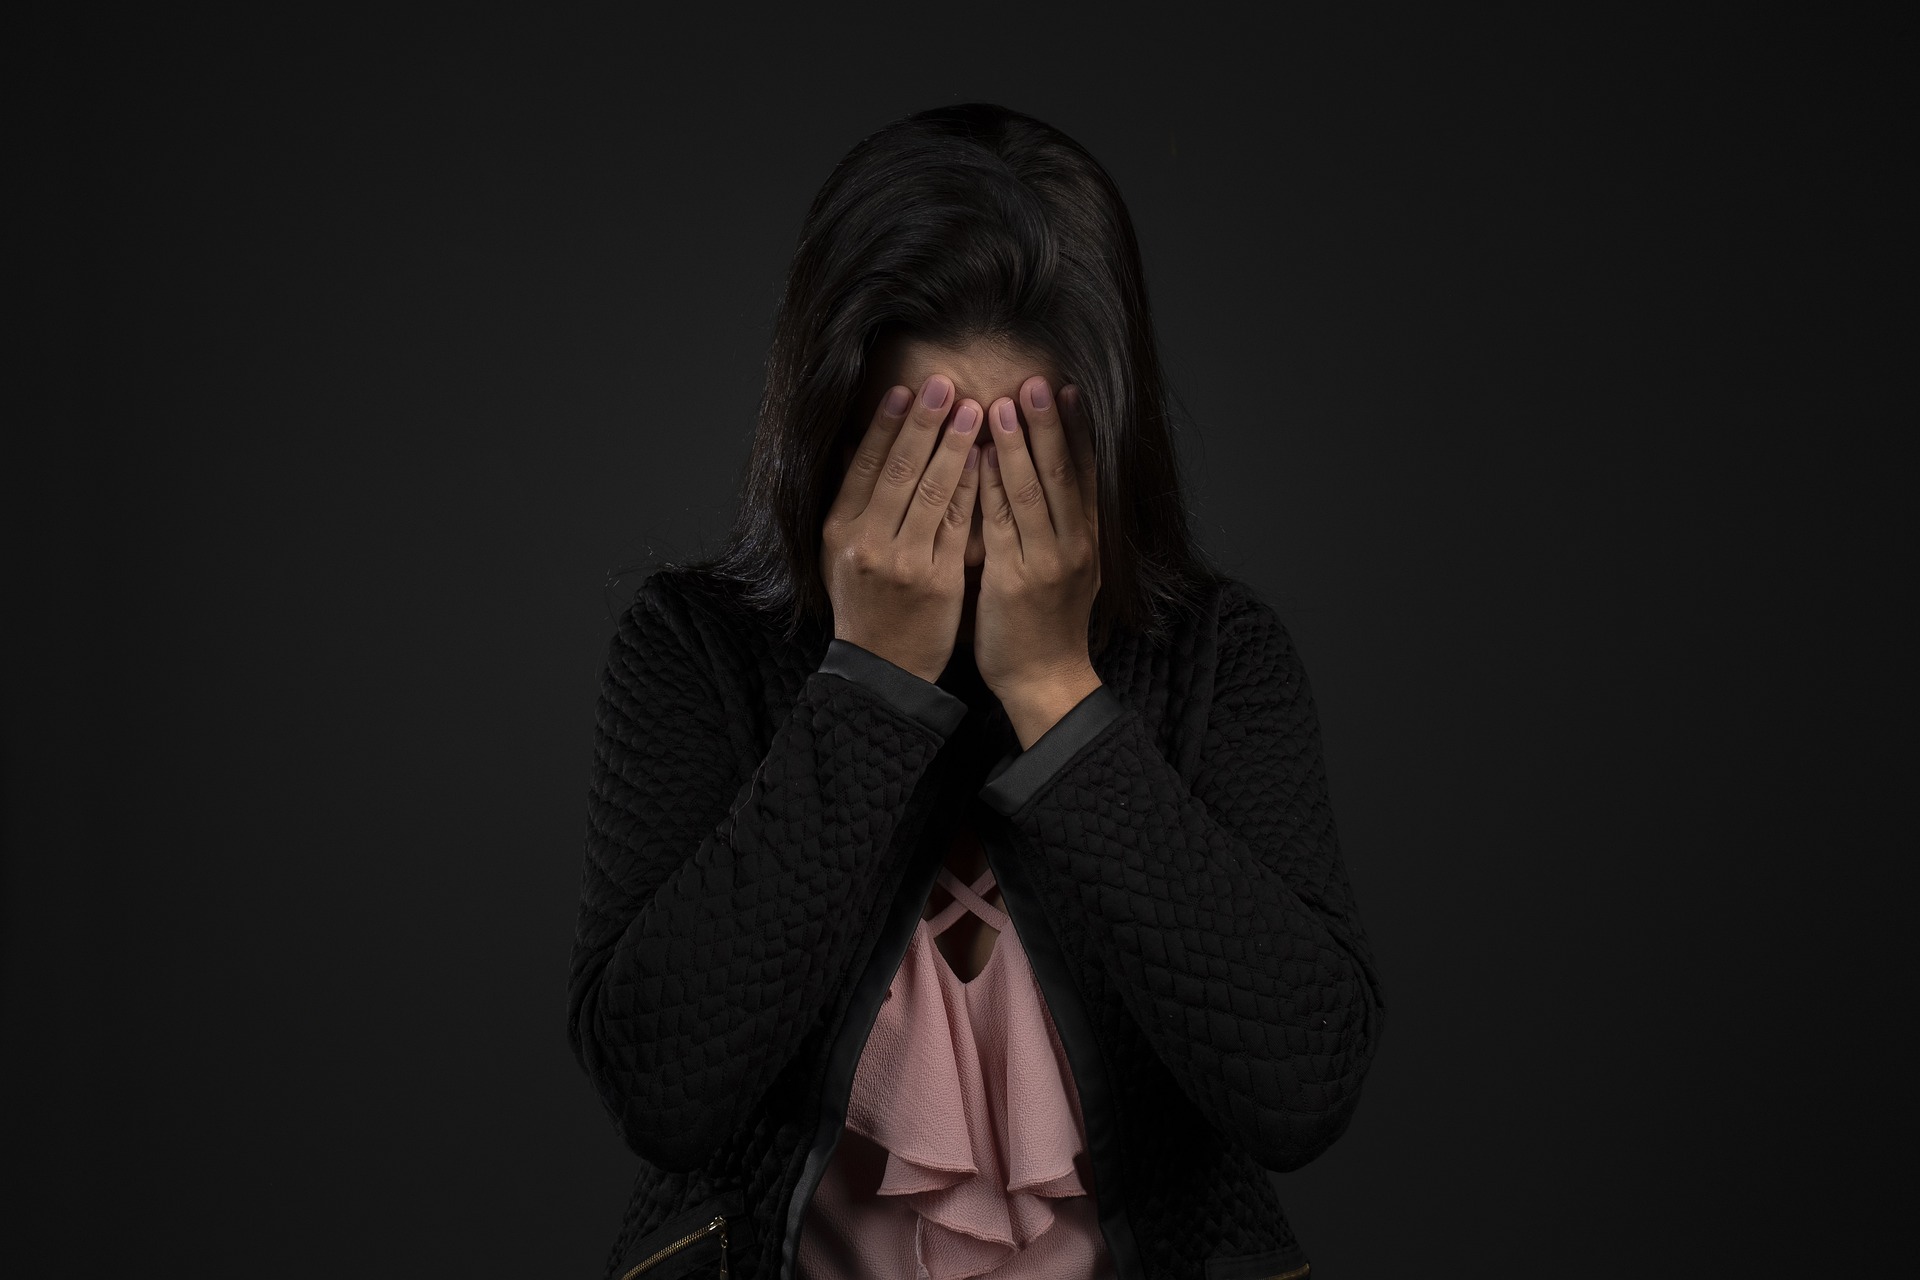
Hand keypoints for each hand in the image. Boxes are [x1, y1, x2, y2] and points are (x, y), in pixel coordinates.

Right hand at [820, 373, 984, 683]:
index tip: (905, 390)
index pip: (863, 466)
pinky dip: (972, 489)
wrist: (882, 669)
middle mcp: (868, 542)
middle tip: (945, 384)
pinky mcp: (939, 580)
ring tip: (976, 409)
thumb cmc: (864, 605)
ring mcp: (905, 562)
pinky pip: (959, 525)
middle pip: (899, 470)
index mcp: (839, 530)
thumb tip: (852, 441)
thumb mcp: (839, 553)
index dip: (885, 425)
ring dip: (955, 446)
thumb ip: (848, 498)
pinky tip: (987, 459)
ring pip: (932, 492)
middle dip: (924, 423)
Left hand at [974, 377, 1104, 744]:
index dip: (1079, 430)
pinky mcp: (1015, 581)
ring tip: (1005, 404)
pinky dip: (990, 487)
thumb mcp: (1067, 569)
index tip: (1068, 390)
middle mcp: (1074, 546)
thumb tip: (1041, 477)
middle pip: (1063, 473)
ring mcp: (1046, 563)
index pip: (1087, 474)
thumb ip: (1059, 526)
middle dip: (1049, 425)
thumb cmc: (1046, 624)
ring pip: (1032, 493)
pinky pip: (1001, 524)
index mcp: (1089, 540)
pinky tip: (980, 457)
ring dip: (1018, 445)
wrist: (1045, 679)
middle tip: (1036, 381)